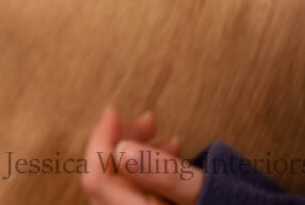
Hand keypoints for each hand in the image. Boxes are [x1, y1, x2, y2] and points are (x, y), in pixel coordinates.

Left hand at [83, 107, 203, 203]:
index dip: (100, 141)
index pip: (97, 180)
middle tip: (148, 119)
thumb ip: (164, 173)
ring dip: (139, 154)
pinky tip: (173, 154)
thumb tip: (120, 149)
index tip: (114, 110)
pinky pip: (139, 192)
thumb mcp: (207, 193)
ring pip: (123, 184)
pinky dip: (150, 170)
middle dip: (122, 142)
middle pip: (107, 179)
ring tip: (168, 136)